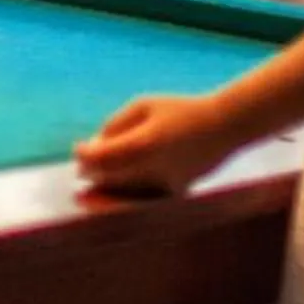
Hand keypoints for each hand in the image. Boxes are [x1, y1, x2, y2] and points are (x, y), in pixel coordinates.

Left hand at [76, 93, 240, 197]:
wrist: (225, 126)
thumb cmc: (181, 110)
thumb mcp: (145, 105)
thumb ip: (117, 124)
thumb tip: (96, 144)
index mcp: (144, 142)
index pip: (103, 157)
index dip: (85, 155)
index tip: (79, 149)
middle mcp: (154, 166)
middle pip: (110, 177)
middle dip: (92, 173)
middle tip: (82, 170)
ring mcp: (166, 183)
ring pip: (125, 192)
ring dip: (106, 188)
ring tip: (91, 187)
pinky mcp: (177, 193)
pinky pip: (145, 198)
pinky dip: (128, 195)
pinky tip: (118, 190)